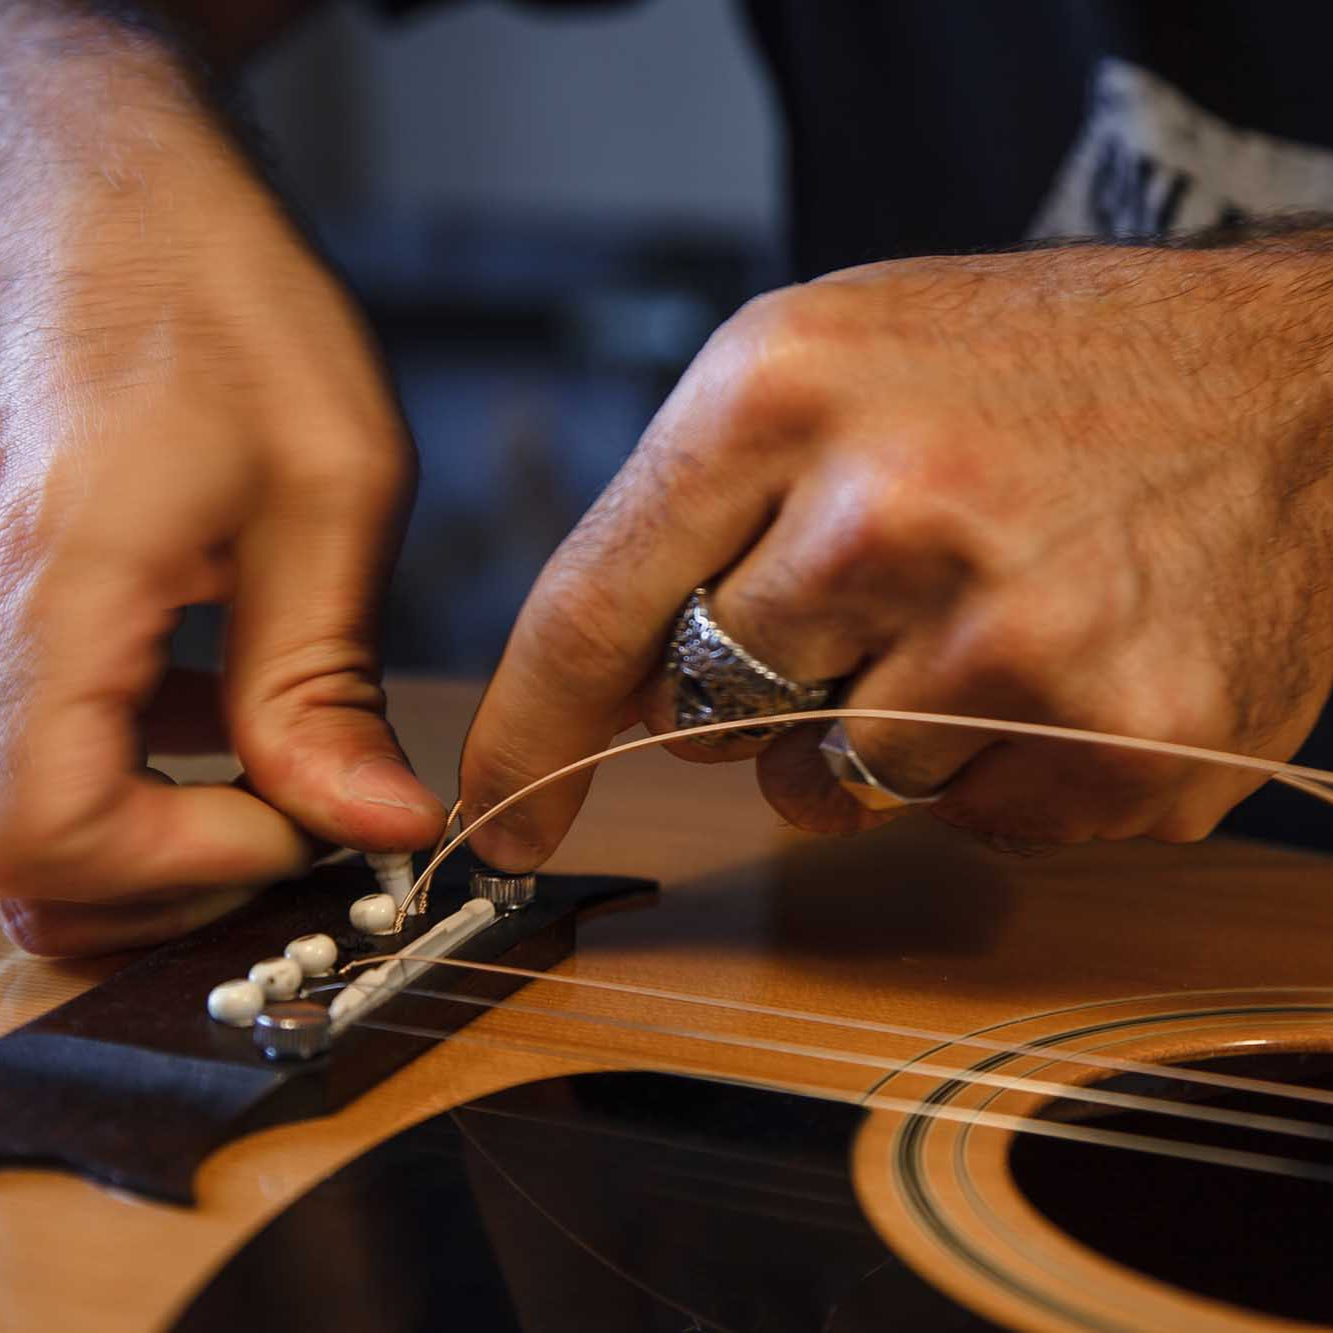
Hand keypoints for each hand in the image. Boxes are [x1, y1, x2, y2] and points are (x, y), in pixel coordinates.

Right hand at [0, 16, 444, 954]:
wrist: (112, 193)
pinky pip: (26, 736)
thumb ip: (326, 680)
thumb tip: (374, 824)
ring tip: (268, 767)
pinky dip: (122, 763)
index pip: (57, 828)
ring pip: (16, 810)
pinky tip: (208, 709)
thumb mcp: (327, 491)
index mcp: (54, 583)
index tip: (312, 827)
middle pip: (19, 852)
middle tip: (295, 824)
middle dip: (170, 871)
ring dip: (146, 828)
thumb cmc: (222, 301)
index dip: (195, 864)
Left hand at [462, 237, 1332, 864]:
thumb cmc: (1035, 370)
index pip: (590, 610)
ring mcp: (1016, 642)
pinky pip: (967, 822)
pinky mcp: (1119, 745)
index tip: (494, 820)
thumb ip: (695, 516)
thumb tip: (607, 698)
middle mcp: (892, 511)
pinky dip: (988, 765)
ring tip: (986, 612)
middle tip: (866, 600)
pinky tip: (1060, 659)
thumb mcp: (833, 364)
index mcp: (786, 391)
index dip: (526, 734)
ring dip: (881, 731)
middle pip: (709, 714)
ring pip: (836, 786)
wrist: (1284, 384)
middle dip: (759, 690)